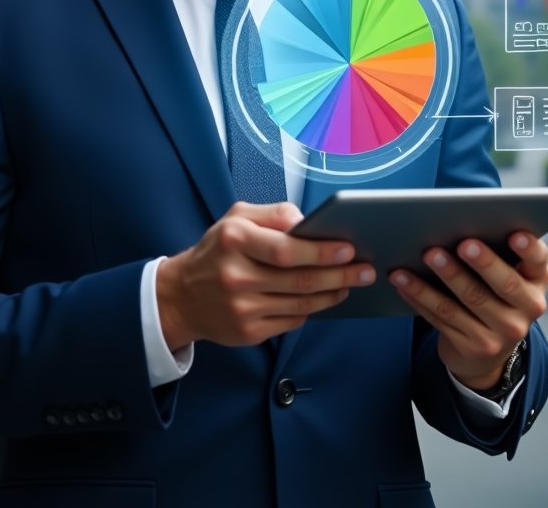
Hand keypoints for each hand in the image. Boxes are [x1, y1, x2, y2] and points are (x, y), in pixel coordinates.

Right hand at [156, 201, 375, 349]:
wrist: (181, 296)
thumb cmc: (217, 250)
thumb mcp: (236, 217)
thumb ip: (274, 215)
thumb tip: (310, 223)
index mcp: (234, 239)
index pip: (285, 249)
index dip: (320, 251)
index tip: (348, 248)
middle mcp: (236, 275)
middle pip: (299, 279)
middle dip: (339, 274)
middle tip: (365, 269)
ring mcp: (241, 308)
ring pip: (301, 302)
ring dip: (332, 293)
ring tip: (351, 282)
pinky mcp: (247, 332)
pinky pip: (292, 320)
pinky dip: (313, 309)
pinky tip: (326, 298)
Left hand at [390, 232, 547, 389]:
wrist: (488, 349)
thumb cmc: (493, 292)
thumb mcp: (507, 273)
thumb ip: (497, 251)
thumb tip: (460, 220)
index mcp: (535, 281)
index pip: (538, 262)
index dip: (529, 248)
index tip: (515, 233)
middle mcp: (527, 309)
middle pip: (506, 285)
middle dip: (483, 263)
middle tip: (463, 243)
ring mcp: (501, 333)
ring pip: (469, 301)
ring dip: (446, 276)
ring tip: (426, 255)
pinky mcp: (474, 347)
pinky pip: (443, 317)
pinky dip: (420, 296)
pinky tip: (404, 280)